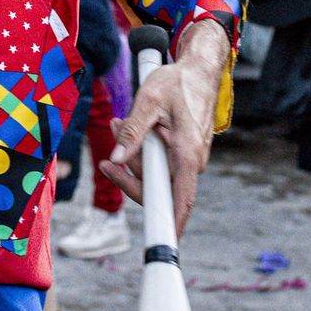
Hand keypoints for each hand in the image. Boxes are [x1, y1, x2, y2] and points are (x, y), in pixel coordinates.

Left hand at [101, 21, 228, 235]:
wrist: (199, 68)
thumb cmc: (177, 82)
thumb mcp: (149, 101)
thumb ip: (133, 132)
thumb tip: (116, 157)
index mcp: (188, 154)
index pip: (180, 200)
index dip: (170, 224)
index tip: (162, 243)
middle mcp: (192, 161)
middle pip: (156, 186)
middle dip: (129, 170)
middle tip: (110, 143)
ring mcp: (189, 158)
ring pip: (155, 173)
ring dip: (133, 155)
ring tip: (116, 123)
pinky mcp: (183, 152)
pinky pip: (160, 162)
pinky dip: (143, 150)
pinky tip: (127, 127)